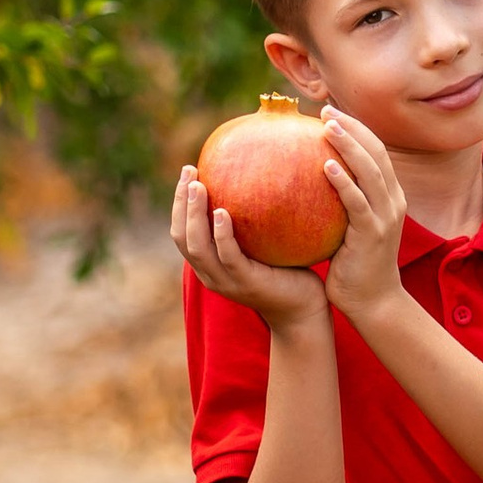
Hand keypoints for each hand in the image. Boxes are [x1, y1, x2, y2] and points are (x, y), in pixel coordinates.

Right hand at [170, 168, 330, 329]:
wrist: (304, 310)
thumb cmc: (287, 272)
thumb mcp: (263, 244)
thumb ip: (254, 221)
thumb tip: (257, 176)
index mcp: (210, 265)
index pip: (182, 233)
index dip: (179, 203)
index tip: (188, 173)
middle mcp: (211, 275)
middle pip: (182, 237)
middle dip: (181, 203)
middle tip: (189, 172)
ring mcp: (226, 281)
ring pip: (197, 247)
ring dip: (194, 214)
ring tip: (198, 186)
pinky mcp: (246, 283)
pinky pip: (228, 256)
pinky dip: (221, 234)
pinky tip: (222, 212)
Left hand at [319, 108, 408, 317]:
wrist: (373, 301)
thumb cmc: (354, 266)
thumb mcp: (349, 228)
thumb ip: (338, 203)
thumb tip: (306, 181)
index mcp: (389, 196)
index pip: (376, 152)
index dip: (357, 129)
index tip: (331, 113)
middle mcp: (392, 201)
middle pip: (376, 152)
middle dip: (352, 127)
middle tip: (325, 111)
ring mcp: (385, 216)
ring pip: (370, 170)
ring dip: (349, 144)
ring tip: (327, 126)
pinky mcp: (373, 233)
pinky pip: (357, 202)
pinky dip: (344, 181)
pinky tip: (326, 166)